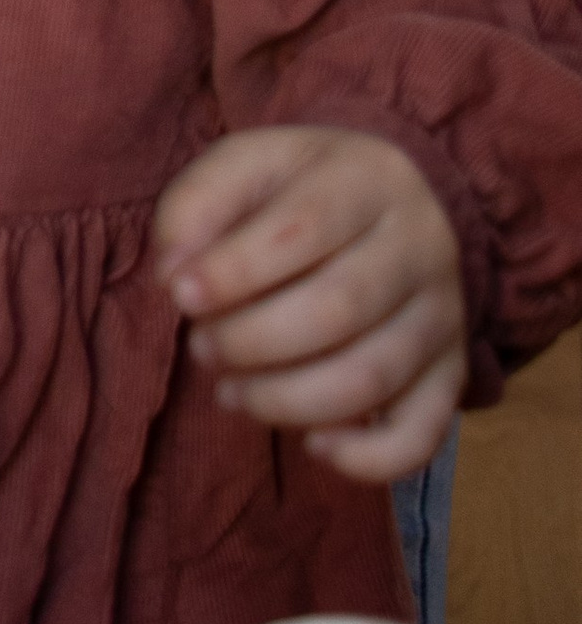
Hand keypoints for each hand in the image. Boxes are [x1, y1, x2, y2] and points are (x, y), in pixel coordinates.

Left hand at [154, 125, 466, 482]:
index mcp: (366, 182)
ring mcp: (442, 317)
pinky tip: (313, 446)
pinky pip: (423, 433)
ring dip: (286, 400)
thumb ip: (197, 206)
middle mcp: (418, 249)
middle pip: (338, 309)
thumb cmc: (303, 189)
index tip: (181, 294)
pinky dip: (369, 457)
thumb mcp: (246, 166)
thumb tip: (173, 276)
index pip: (302, 228)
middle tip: (202, 348)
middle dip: (251, 341)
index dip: (234, 270)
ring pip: (371, 377)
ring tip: (231, 393)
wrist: (401, 201)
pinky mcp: (450, 375)